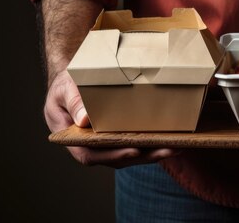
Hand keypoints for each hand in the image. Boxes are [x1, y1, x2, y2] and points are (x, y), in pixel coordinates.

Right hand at [45, 70, 180, 167]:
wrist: (72, 80)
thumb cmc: (65, 84)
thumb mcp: (64, 89)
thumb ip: (73, 102)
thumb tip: (84, 120)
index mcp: (72, 138)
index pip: (90, 154)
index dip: (112, 155)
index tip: (133, 151)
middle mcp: (89, 144)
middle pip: (116, 158)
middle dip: (142, 156)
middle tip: (165, 150)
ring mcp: (105, 142)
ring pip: (129, 153)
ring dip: (152, 152)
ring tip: (175, 147)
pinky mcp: (118, 135)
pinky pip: (135, 143)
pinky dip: (152, 143)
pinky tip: (171, 139)